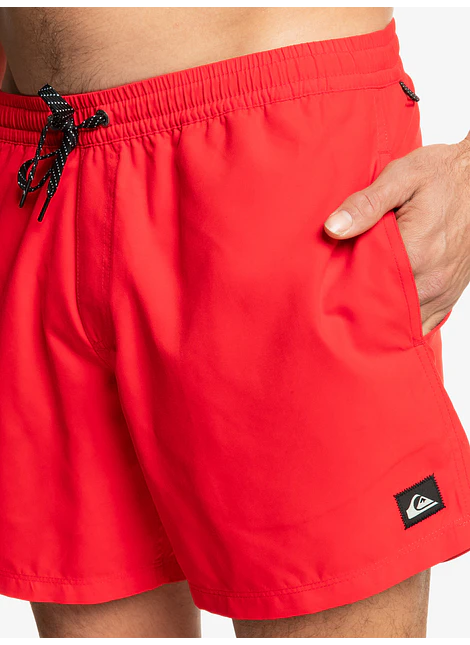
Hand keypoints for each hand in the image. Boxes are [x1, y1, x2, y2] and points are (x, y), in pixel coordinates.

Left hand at [324, 135, 469, 335]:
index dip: (343, 291)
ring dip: (380, 318)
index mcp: (414, 252)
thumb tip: (333, 228)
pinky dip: (403, 322)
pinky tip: (385, 313)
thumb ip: (366, 204)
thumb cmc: (442, 175)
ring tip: (358, 308)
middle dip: (359, 309)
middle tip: (337, 301)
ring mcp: (442, 290)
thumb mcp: (401, 177)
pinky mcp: (449, 294)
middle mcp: (431, 279)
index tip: (327, 287)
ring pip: (403, 322)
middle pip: (383, 311)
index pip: (367, 288)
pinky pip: (424, 322)